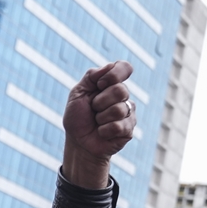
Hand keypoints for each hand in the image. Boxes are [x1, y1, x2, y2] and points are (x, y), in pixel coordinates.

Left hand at [62, 61, 134, 188]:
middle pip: (120, 90)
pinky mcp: (129, 130)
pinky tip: (102, 132)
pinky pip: (118, 126)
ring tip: (97, 122)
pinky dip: (104, 130)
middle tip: (94, 109)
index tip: (99, 84)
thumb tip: (110, 66)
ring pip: (119, 109)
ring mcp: (128, 113)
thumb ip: (91, 76)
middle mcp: (123, 96)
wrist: (78, 142)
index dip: (114, 74)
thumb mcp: (78, 93)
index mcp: (111, 83)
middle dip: (100, 101)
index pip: (124, 67)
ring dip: (101, 117)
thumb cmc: (77, 117)